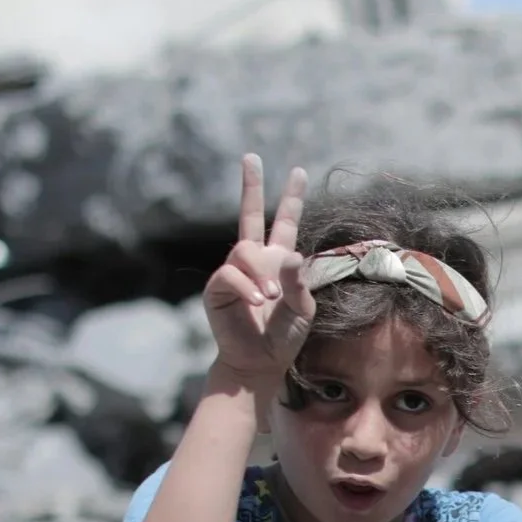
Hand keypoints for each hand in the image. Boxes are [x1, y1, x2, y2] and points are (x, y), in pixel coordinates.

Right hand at [203, 155, 315, 386]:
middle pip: (250, 214)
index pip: (285, 223)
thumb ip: (300, 283)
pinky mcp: (217, 289)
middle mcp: (255, 261)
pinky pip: (230, 275)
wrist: (260, 363)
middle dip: (251, 185)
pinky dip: (245, 287)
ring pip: (243, 250)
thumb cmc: (284, 338)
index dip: (291, 199)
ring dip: (259, 273)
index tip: (299, 172)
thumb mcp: (303, 311)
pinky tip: (257, 303)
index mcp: (278, 262)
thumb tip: (291, 254)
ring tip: (269, 298)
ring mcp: (234, 272)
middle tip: (251, 157)